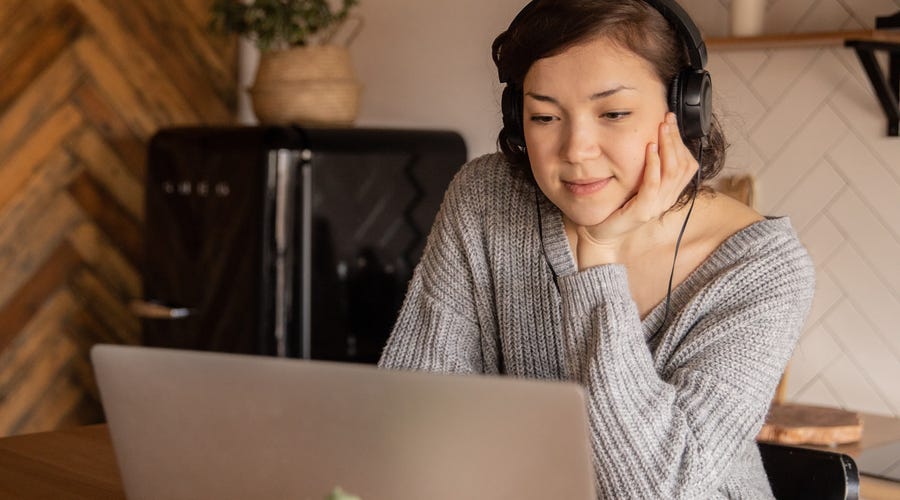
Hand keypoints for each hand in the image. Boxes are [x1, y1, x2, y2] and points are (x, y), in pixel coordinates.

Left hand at [574, 113, 698, 266]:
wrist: (601, 235)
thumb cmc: (616, 208)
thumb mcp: (636, 184)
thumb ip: (647, 169)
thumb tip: (651, 140)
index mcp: (669, 193)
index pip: (687, 165)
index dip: (681, 142)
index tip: (671, 122)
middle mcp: (667, 200)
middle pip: (682, 165)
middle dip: (675, 139)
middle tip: (667, 120)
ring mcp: (656, 206)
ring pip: (672, 172)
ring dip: (667, 147)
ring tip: (660, 129)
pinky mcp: (642, 211)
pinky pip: (653, 185)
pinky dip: (653, 164)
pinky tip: (649, 149)